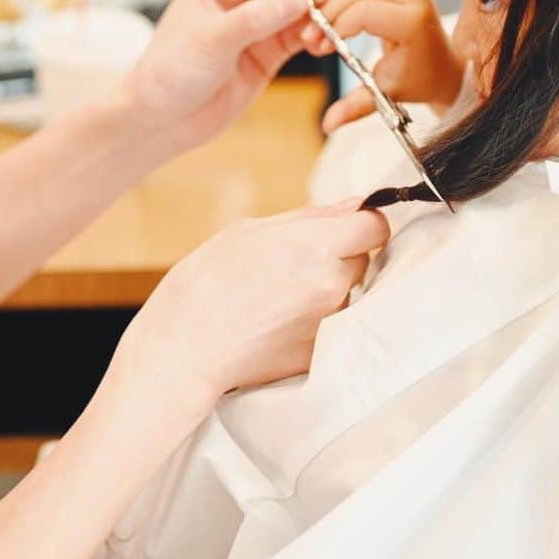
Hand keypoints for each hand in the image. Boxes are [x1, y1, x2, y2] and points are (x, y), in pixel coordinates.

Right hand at [114, 202, 389, 409]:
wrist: (184, 346)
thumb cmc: (206, 281)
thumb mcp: (249, 231)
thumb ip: (310, 217)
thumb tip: (353, 206)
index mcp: (315, 245)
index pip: (375, 226)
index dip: (361, 222)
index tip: (344, 225)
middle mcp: (332, 284)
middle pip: (362, 259)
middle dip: (338, 254)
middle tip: (293, 261)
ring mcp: (329, 323)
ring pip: (346, 292)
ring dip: (325, 287)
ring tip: (277, 295)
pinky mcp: (320, 353)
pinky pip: (331, 324)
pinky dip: (313, 319)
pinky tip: (277, 319)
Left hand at [120, 0, 335, 155]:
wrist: (161, 121)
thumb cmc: (170, 73)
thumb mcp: (211, 41)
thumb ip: (255, 19)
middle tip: (332, 10)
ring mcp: (254, 26)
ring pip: (298, 10)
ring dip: (318, 18)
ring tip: (326, 36)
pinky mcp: (266, 53)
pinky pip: (298, 36)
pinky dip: (315, 37)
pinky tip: (323, 46)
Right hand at [316, 0, 464, 133]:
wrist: (445, 73)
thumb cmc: (415, 82)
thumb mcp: (385, 93)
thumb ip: (356, 106)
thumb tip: (327, 125)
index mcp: (411, 21)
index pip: (360, 14)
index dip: (334, 29)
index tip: (320, 47)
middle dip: (330, 11)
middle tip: (311, 32)